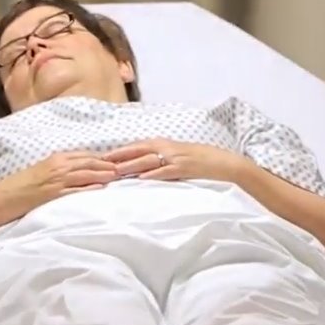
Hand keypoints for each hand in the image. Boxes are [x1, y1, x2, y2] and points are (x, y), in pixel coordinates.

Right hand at [0, 151, 117, 228]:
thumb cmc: (20, 188)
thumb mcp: (41, 174)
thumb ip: (60, 171)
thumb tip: (79, 173)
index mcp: (55, 159)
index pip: (85, 155)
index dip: (103, 158)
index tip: (119, 160)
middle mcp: (57, 166)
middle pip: (89, 161)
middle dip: (108, 164)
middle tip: (126, 166)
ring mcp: (54, 180)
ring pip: (84, 173)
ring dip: (103, 173)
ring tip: (119, 175)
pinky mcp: (51, 194)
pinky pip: (73, 189)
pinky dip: (88, 187)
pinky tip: (100, 188)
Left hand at [104, 139, 245, 182]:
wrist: (225, 164)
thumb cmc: (200, 161)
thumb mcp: (177, 156)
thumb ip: (159, 160)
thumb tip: (140, 168)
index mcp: (163, 144)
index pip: (135, 146)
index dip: (117, 152)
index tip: (99, 157)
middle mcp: (166, 148)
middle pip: (137, 151)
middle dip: (117, 157)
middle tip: (98, 164)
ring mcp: (175, 158)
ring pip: (147, 161)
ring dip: (130, 166)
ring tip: (113, 172)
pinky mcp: (184, 168)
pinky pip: (165, 171)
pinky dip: (153, 175)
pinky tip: (141, 180)